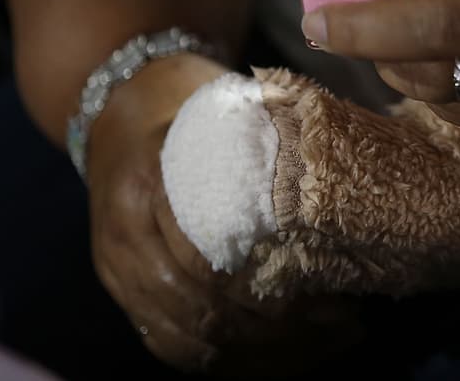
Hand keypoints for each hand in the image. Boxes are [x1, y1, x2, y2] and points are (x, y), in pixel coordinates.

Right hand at [86, 53, 356, 376]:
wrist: (117, 104)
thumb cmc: (186, 104)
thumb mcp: (224, 112)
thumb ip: (264, 151)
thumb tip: (335, 196)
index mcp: (149, 189)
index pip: (210, 266)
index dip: (274, 292)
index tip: (334, 296)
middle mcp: (124, 240)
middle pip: (202, 313)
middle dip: (278, 332)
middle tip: (342, 326)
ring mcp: (117, 272)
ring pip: (188, 341)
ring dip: (258, 355)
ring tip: (321, 346)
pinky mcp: (121, 291)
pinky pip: (170, 345)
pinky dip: (225, 361)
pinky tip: (275, 357)